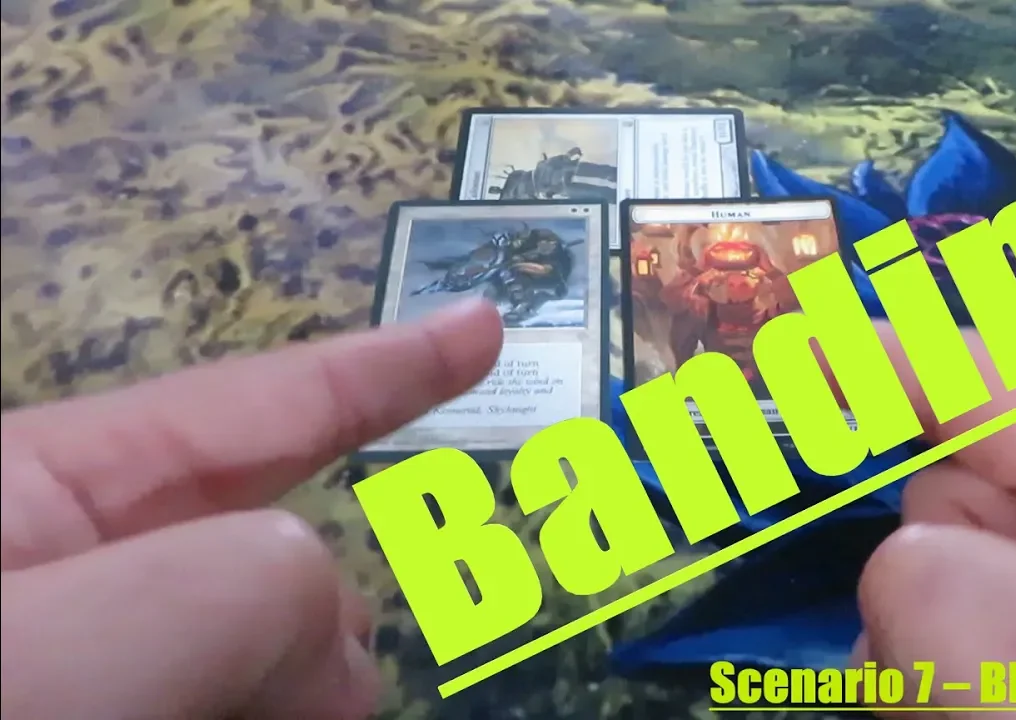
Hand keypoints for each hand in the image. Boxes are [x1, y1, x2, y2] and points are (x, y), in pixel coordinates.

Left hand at [0, 298, 503, 719]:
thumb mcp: (90, 638)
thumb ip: (253, 588)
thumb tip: (339, 657)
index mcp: (36, 487)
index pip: (255, 403)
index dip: (385, 365)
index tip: (481, 328)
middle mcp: (63, 571)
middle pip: (258, 544)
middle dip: (328, 603)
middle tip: (360, 678)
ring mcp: (85, 664)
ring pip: (250, 647)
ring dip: (298, 687)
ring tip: (308, 719)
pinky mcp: (109, 713)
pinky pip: (227, 699)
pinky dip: (270, 711)